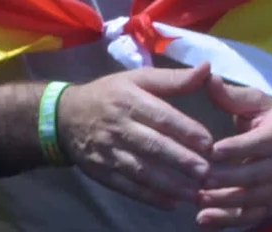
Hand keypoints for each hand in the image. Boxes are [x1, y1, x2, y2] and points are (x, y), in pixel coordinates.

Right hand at [58, 65, 216, 210]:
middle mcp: (118, 127)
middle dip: (179, 160)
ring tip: (194, 192)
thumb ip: (174, 78)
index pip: (160, 116)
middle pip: (152, 146)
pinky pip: (126, 186)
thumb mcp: (139, 78)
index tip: (208, 143)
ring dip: (168, 184)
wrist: (64, 117)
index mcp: (130, 100)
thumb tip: (207, 68)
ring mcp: (107, 152)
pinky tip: (171, 203)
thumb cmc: (111, 94)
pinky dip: (148, 196)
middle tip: (206, 172)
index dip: (185, 130)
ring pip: (140, 170)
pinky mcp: (100, 172)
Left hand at [193, 75, 271, 228]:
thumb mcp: (256, 104)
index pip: (258, 143)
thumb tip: (207, 78)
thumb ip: (230, 95)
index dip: (236, 147)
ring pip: (248, 199)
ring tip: (196, 198)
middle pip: (252, 175)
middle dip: (224, 178)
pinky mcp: (268, 206)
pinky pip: (248, 217)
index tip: (213, 150)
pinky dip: (225, 220)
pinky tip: (202, 219)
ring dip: (222, 201)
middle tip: (198, 177)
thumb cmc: (269, 123)